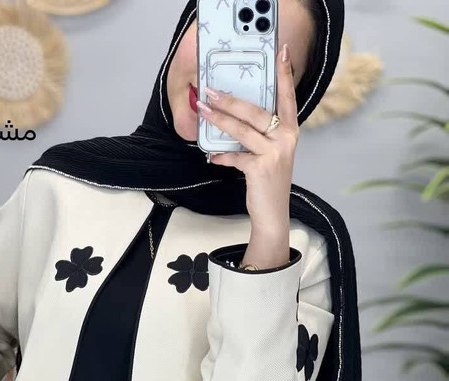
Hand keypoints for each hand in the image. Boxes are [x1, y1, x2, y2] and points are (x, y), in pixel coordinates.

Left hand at [196, 42, 297, 239]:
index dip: (284, 75)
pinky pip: (235, 156)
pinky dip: (222, 157)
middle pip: (255, 111)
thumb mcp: (271, 154)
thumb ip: (260, 136)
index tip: (281, 53)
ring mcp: (274, 154)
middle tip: (211, 91)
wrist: (272, 214)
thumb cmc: (268, 182)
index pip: (288, 98)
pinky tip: (213, 157)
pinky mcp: (261, 168)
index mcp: (290, 131)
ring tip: (203, 110)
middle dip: (230, 99)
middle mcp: (286, 139)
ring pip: (242, 130)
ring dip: (219, 120)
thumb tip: (233, 119)